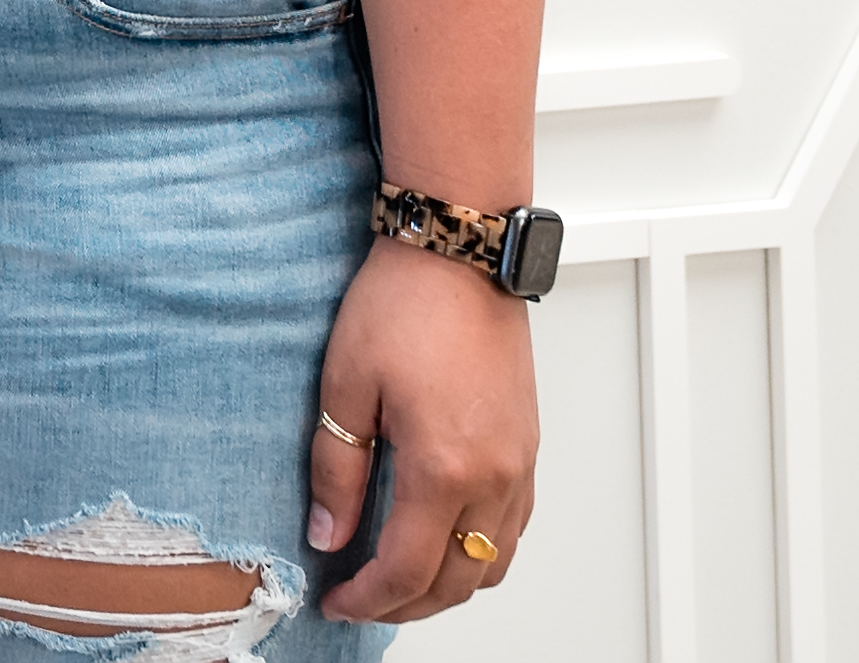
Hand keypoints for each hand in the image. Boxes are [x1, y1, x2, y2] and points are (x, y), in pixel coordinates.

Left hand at [310, 237, 538, 620]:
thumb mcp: (344, 386)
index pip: (406, 571)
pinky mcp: (529, 448)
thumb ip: (336, 470)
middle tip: (361, 600)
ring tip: (399, 579)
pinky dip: (481, 554)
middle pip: (457, 582)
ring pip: (495, 564)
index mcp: (444, 468)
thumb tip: (329, 535)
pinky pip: (514, 529)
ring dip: (449, 585)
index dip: (367, 600)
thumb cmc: (403, 304)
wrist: (459, 253)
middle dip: (406, 605)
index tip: (335, 602)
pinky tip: (444, 540)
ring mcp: (520, 465)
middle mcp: (494, 478)